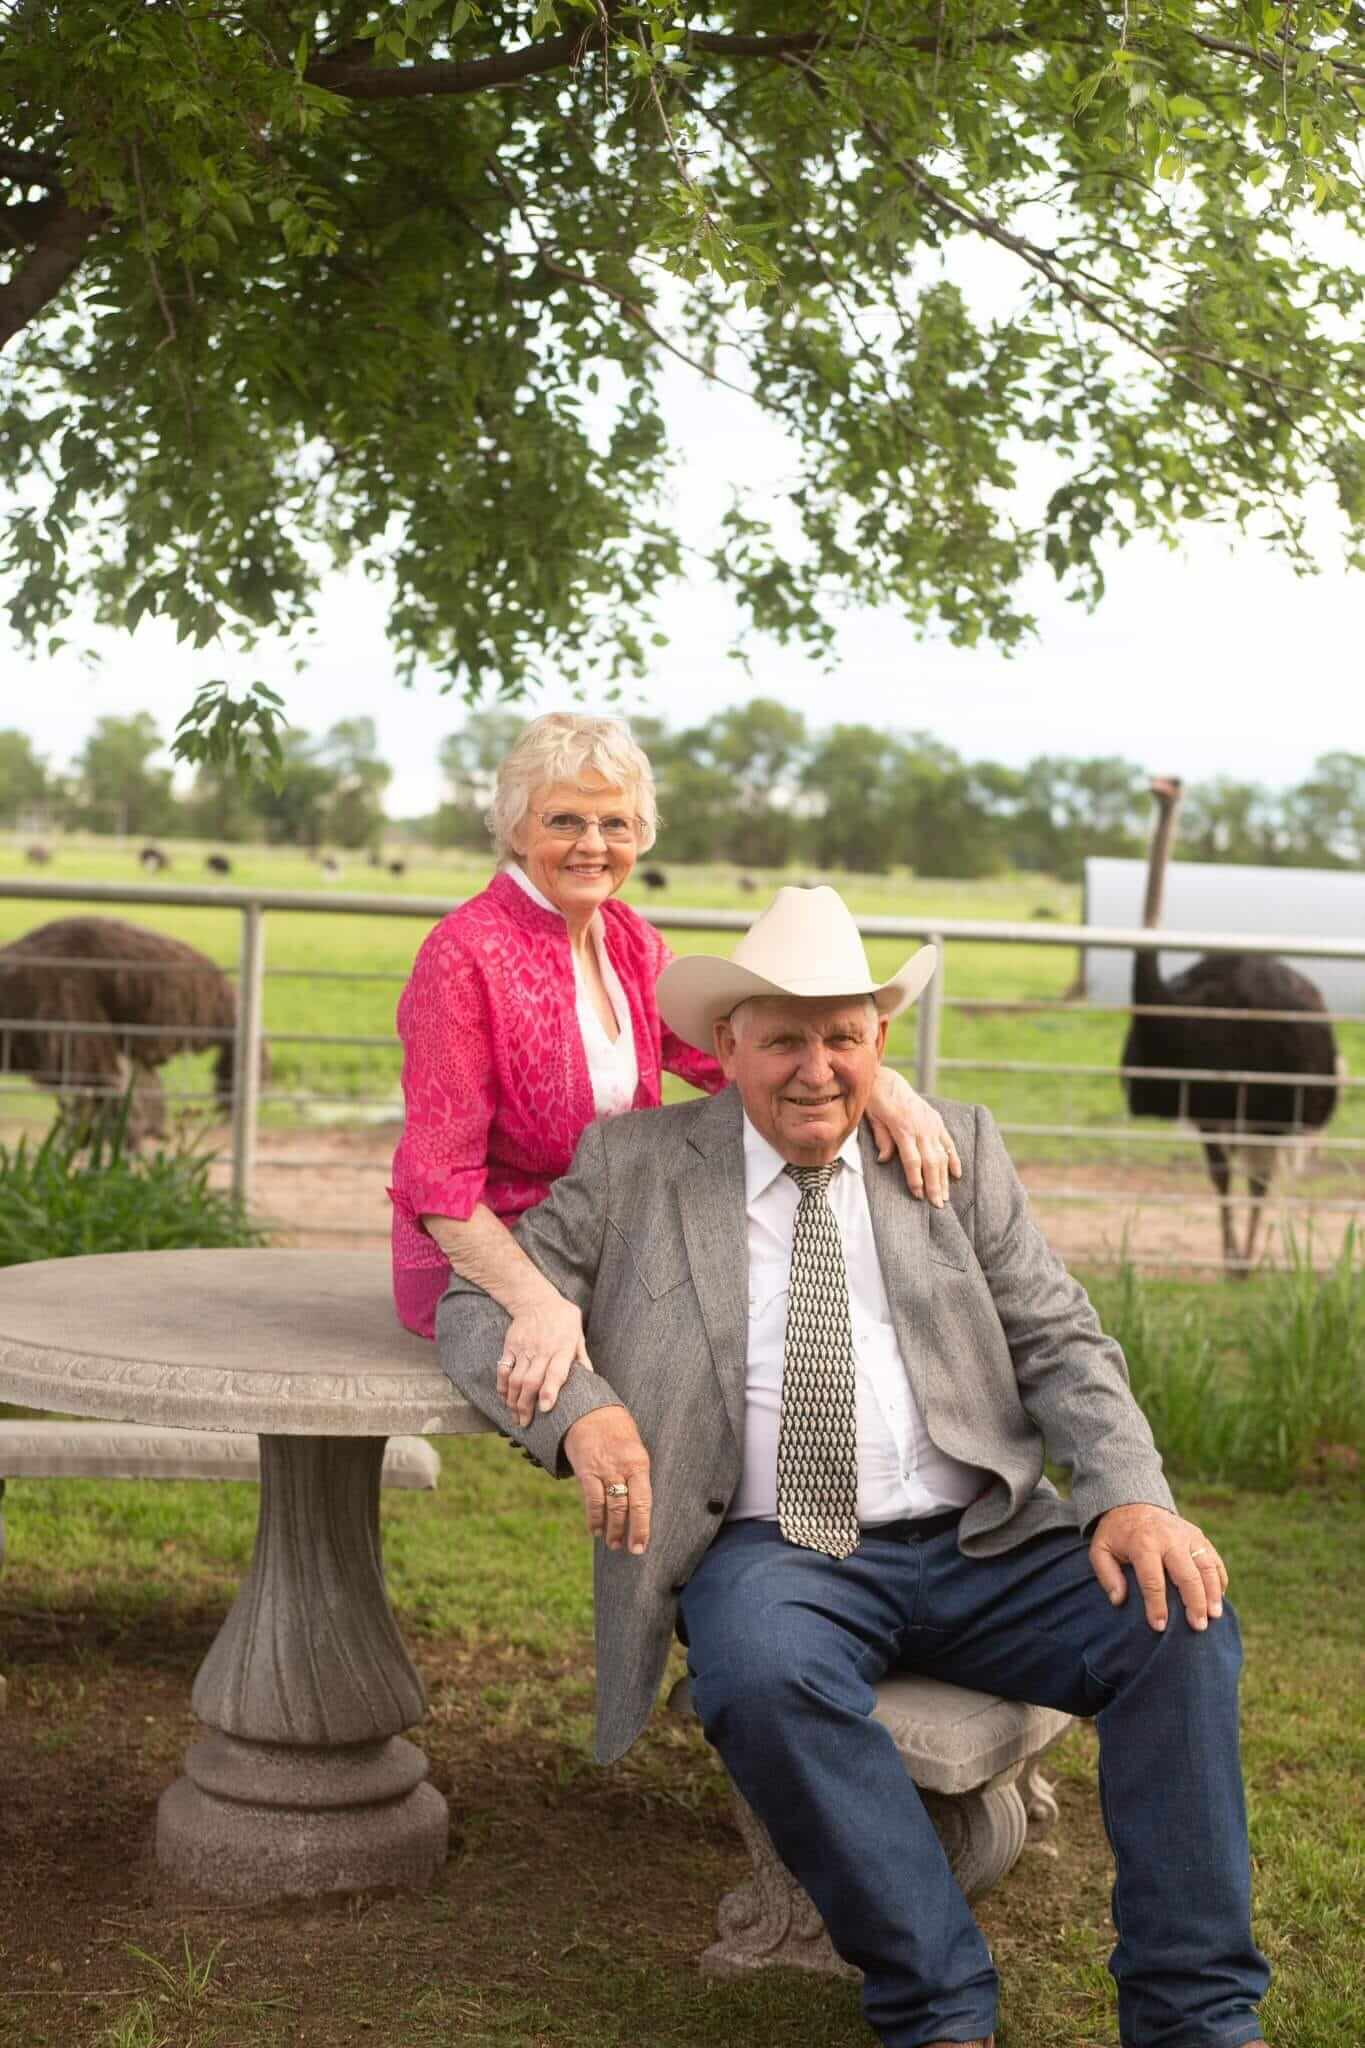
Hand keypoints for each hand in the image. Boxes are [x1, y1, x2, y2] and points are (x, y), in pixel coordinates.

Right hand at [495, 1288, 592, 1426]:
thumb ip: (581, 1357)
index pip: (555, 1372)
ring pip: (515, 1379)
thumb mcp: (578, 1334)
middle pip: (531, 1381)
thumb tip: (590, 1377)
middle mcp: (542, 1350)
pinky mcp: (510, 1346)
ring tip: (515, 1416)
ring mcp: (524, 1348)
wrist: (536, 1299)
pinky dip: (502, 1386)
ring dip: (513, 1401)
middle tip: (525, 1423)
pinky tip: (505, 1398)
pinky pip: (504, 1369)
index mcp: (562, 1348)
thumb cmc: (562, 1319)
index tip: (544, 1409)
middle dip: (526, 1406)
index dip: (549, 1391)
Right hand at [563, 1408, 651, 1555]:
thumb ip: (636, 1473)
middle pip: (627, 1507)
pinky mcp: (586, 1471)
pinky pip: (591, 1500)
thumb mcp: (634, 1448)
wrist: (591, 1410)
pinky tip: (595, 1529)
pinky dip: (594, 1518)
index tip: (643, 1545)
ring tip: (613, 1543)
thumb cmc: (617, 1430)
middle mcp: (622, 1468)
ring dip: (611, 1529)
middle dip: (629, 1532)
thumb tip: (639, 1503)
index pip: (644, 1500)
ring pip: (609, 1507)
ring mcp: (603, 1470)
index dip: (643, 1526)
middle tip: (631, 1550)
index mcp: (639, 1463)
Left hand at [866, 1067, 961, 1206]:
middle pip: (931, 1161)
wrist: (886, 1080)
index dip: (916, 1179)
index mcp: (903, 1128)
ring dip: (945, 1178)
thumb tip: (884, 1160)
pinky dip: (954, 1159)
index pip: (913, 1160)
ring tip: (945, 1197)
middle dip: (935, 1185)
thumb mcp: (872, 1119)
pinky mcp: (937, 1121)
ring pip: (942, 1155)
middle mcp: (921, 1127)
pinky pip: (948, 1142)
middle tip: (937, 1205)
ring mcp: (932, 1124)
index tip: (918, 1195)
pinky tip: (956, 1175)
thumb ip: (881, 1139)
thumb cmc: (874, 1102)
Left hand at [1089, 1504, 1228, 1632]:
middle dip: (1194, 1603)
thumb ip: (1107, 1575)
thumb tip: (1118, 1600)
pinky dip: (1219, 1579)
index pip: (1152, 1580)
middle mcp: (1169, 1538)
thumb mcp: (1100, 1550)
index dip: (1156, 1605)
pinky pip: (1214, 1559)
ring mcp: (1188, 1536)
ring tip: (1215, 1616)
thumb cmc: (1117, 1535)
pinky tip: (1219, 1598)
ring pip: (1207, 1566)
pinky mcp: (1199, 1536)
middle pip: (1187, 1574)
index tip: (1160, 1626)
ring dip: (1213, 1593)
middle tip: (1199, 1627)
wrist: (1133, 1504)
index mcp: (1143, 1543)